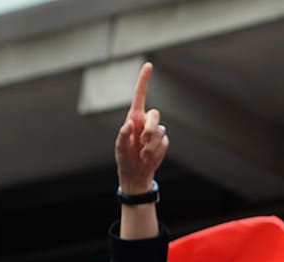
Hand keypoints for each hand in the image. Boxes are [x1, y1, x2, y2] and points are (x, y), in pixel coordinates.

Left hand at [115, 62, 168, 194]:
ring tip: (143, 155)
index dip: (144, 81)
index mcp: (134, 118)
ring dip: (152, 145)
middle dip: (151, 127)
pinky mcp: (163, 142)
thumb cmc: (125, 159)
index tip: (148, 65)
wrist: (136, 174)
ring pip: (161, 131)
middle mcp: (145, 122)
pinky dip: (157, 152)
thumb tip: (130, 124)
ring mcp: (156, 132)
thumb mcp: (119, 148)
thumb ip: (123, 136)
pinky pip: (164, 143)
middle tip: (143, 140)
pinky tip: (149, 158)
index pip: (140, 96)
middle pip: (155, 114)